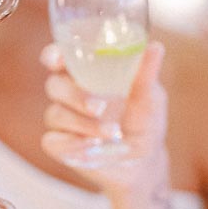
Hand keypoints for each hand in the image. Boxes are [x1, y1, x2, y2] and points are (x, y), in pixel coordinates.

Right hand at [40, 41, 168, 190]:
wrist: (144, 161)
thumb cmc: (144, 121)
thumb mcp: (150, 97)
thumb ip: (146, 74)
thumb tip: (155, 47)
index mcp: (85, 73)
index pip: (58, 58)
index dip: (53, 55)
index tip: (57, 59)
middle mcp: (69, 94)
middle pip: (54, 86)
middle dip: (75, 96)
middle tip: (100, 107)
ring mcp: (62, 120)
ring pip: (56, 115)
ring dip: (84, 125)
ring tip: (114, 133)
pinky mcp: (60, 146)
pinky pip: (54, 142)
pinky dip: (74, 145)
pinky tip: (94, 146)